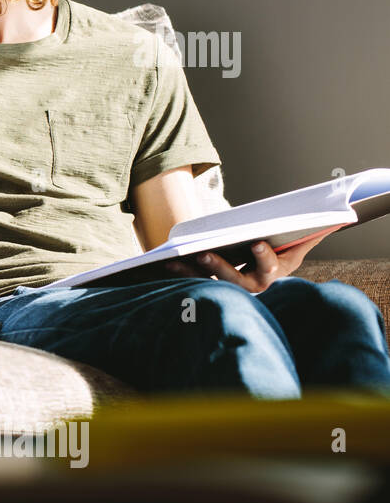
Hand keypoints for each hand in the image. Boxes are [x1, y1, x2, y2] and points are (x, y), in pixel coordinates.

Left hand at [165, 225, 340, 292]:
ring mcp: (230, 287)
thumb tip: (336, 214)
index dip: (264, 258)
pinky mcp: (210, 285)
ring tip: (178, 260)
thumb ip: (311, 228)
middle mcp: (253, 285)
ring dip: (193, 274)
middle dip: (221, 268)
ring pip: (211, 284)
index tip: (257, 243)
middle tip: (204, 253)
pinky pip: (195, 282)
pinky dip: (180, 274)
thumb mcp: (296, 236)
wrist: (255, 253)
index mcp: (275, 271)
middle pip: (237, 282)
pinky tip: (166, 263)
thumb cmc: (280, 240)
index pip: (271, 269)